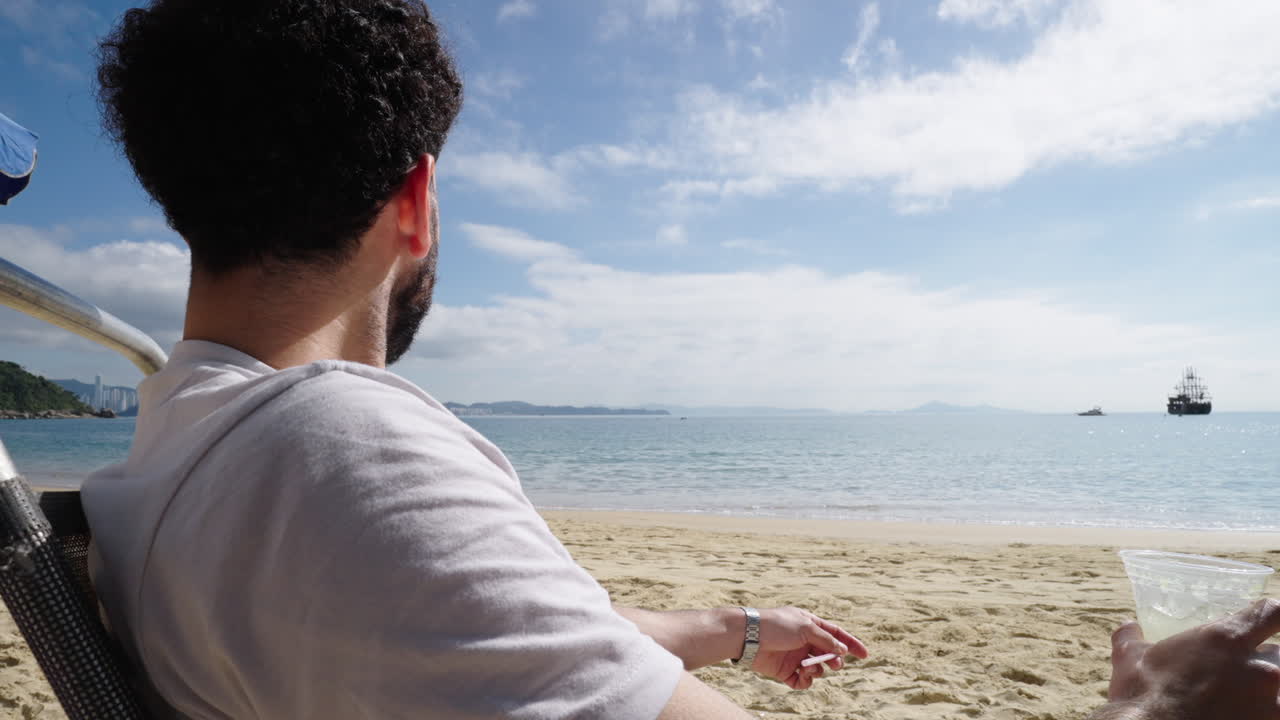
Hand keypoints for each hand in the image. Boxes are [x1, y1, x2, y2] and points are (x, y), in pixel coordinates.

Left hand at [750, 607, 867, 688]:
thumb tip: (842, 650)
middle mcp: (804, 641)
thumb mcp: (806, 627)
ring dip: (818, 670)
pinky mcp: (784, 671)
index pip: (836, 634)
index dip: (851, 643)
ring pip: (817, 669)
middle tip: (834, 663)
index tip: (865, 654)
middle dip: (834, 660)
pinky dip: (805, 681)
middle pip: (828, 654)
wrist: (748, 636)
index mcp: (810, 624)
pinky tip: (801, 676)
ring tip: (809, 667)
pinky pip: (802, 681)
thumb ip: (826, 639)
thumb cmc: (776, 625)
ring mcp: (795, 656)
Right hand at [1104, 598, 1279, 718]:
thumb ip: (1132, 638)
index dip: (1270, 616)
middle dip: (1267, 661)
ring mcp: (1270, 703)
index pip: (1272, 612)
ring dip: (1270, 692)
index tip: (1265, 623)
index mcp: (1224, 638)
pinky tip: (1246, 716)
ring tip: (1247, 701)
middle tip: (1245, 673)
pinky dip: (1264, 715)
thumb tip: (1127, 626)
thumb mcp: (1131, 659)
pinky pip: (1277, 715)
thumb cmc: (1141, 696)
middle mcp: (1257, 667)